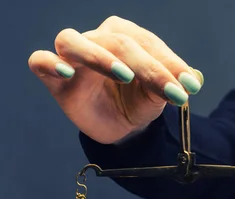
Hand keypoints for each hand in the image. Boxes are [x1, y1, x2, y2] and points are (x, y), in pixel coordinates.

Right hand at [28, 16, 203, 143]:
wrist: (119, 127)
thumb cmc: (139, 101)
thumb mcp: (158, 96)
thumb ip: (169, 85)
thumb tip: (193, 79)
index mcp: (126, 35)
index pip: (148, 43)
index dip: (170, 64)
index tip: (190, 87)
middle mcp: (98, 38)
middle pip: (118, 43)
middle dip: (148, 67)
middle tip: (171, 91)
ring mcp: (72, 56)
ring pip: (74, 42)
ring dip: (99, 56)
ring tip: (125, 75)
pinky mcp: (54, 78)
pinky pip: (41, 61)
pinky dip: (50, 63)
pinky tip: (67, 73)